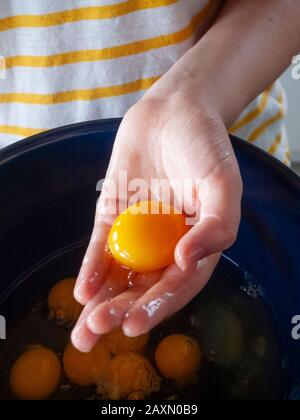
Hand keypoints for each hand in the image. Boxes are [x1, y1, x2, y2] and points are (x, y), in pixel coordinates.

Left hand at [71, 91, 241, 351]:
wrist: (174, 111)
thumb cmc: (205, 145)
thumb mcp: (221, 183)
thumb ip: (217, 224)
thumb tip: (187, 261)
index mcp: (198, 245)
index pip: (178, 284)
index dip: (158, 306)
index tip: (135, 323)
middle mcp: (167, 246)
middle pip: (145, 286)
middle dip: (123, 310)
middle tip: (100, 330)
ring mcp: (138, 233)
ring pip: (121, 274)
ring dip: (103, 301)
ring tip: (85, 330)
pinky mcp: (113, 216)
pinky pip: (102, 247)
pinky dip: (92, 268)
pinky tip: (83, 290)